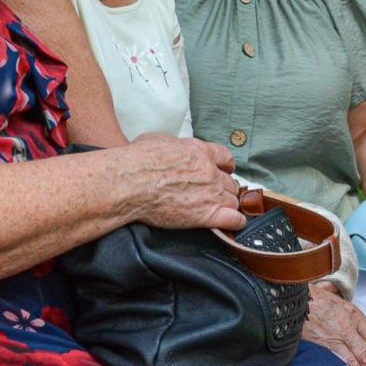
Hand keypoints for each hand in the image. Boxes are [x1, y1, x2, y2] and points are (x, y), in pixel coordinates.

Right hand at [108, 133, 245, 231]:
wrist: (130, 183)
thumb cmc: (137, 161)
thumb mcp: (158, 140)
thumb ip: (175, 145)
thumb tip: (173, 148)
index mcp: (200, 151)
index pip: (226, 158)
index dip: (226, 167)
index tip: (224, 172)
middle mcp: (210, 171)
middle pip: (230, 182)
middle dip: (224, 189)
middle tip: (215, 196)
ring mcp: (211, 193)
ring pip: (233, 201)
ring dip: (227, 206)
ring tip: (220, 211)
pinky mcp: (207, 215)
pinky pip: (234, 220)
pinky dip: (235, 223)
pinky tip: (231, 225)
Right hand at [302, 283, 365, 365]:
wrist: (287, 298)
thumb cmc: (310, 301)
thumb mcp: (335, 304)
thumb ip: (347, 319)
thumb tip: (357, 337)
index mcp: (353, 315)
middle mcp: (348, 325)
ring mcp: (335, 335)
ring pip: (359, 361)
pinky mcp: (322, 345)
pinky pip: (341, 364)